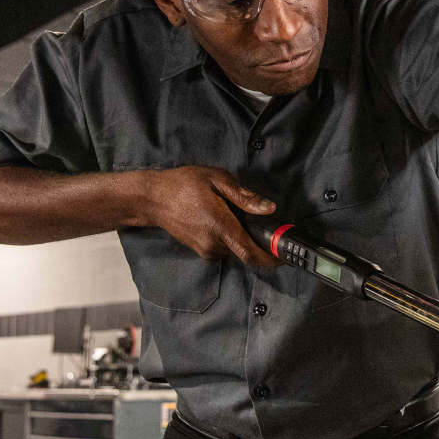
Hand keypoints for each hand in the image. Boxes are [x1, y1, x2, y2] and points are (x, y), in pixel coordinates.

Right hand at [142, 166, 278, 266]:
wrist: (153, 198)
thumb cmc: (185, 184)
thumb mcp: (217, 180)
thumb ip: (244, 196)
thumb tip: (269, 208)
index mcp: (220, 226)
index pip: (250, 252)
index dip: (270, 258)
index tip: (285, 256)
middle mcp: (213, 244)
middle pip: (246, 253)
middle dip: (261, 246)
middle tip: (270, 231)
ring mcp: (204, 250)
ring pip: (235, 251)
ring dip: (244, 241)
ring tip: (243, 220)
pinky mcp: (200, 251)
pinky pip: (224, 249)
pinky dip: (232, 240)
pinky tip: (227, 223)